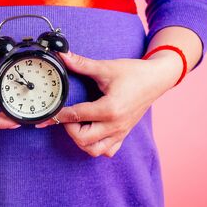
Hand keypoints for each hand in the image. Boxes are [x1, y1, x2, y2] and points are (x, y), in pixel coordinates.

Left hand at [36, 49, 182, 157]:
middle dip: (69, 129)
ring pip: (94, 150)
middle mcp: (115, 125)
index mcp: (110, 109)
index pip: (77, 116)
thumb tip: (63, 55)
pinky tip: (90, 132)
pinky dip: (95, 146)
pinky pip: (107, 150)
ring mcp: (120, 132)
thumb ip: (82, 64)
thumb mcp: (106, 67)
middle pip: (83, 139)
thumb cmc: (134, 73)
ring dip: (80, 140)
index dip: (59, 115)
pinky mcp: (123, 134)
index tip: (49, 113)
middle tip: (66, 115)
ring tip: (76, 124)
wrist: (157, 79)